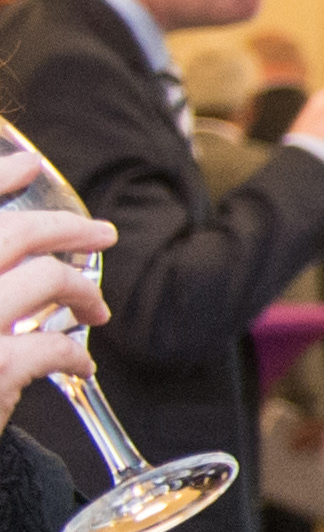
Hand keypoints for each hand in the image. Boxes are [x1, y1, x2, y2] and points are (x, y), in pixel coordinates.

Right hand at [0, 155, 111, 417]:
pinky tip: (80, 366)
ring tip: (94, 313)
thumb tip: (26, 244)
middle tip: (103, 234)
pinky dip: (77, 355)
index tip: (28, 164)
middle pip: (13, 235)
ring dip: (81, 292)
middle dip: (67, 228)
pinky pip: (54, 346)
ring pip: (45, 279)